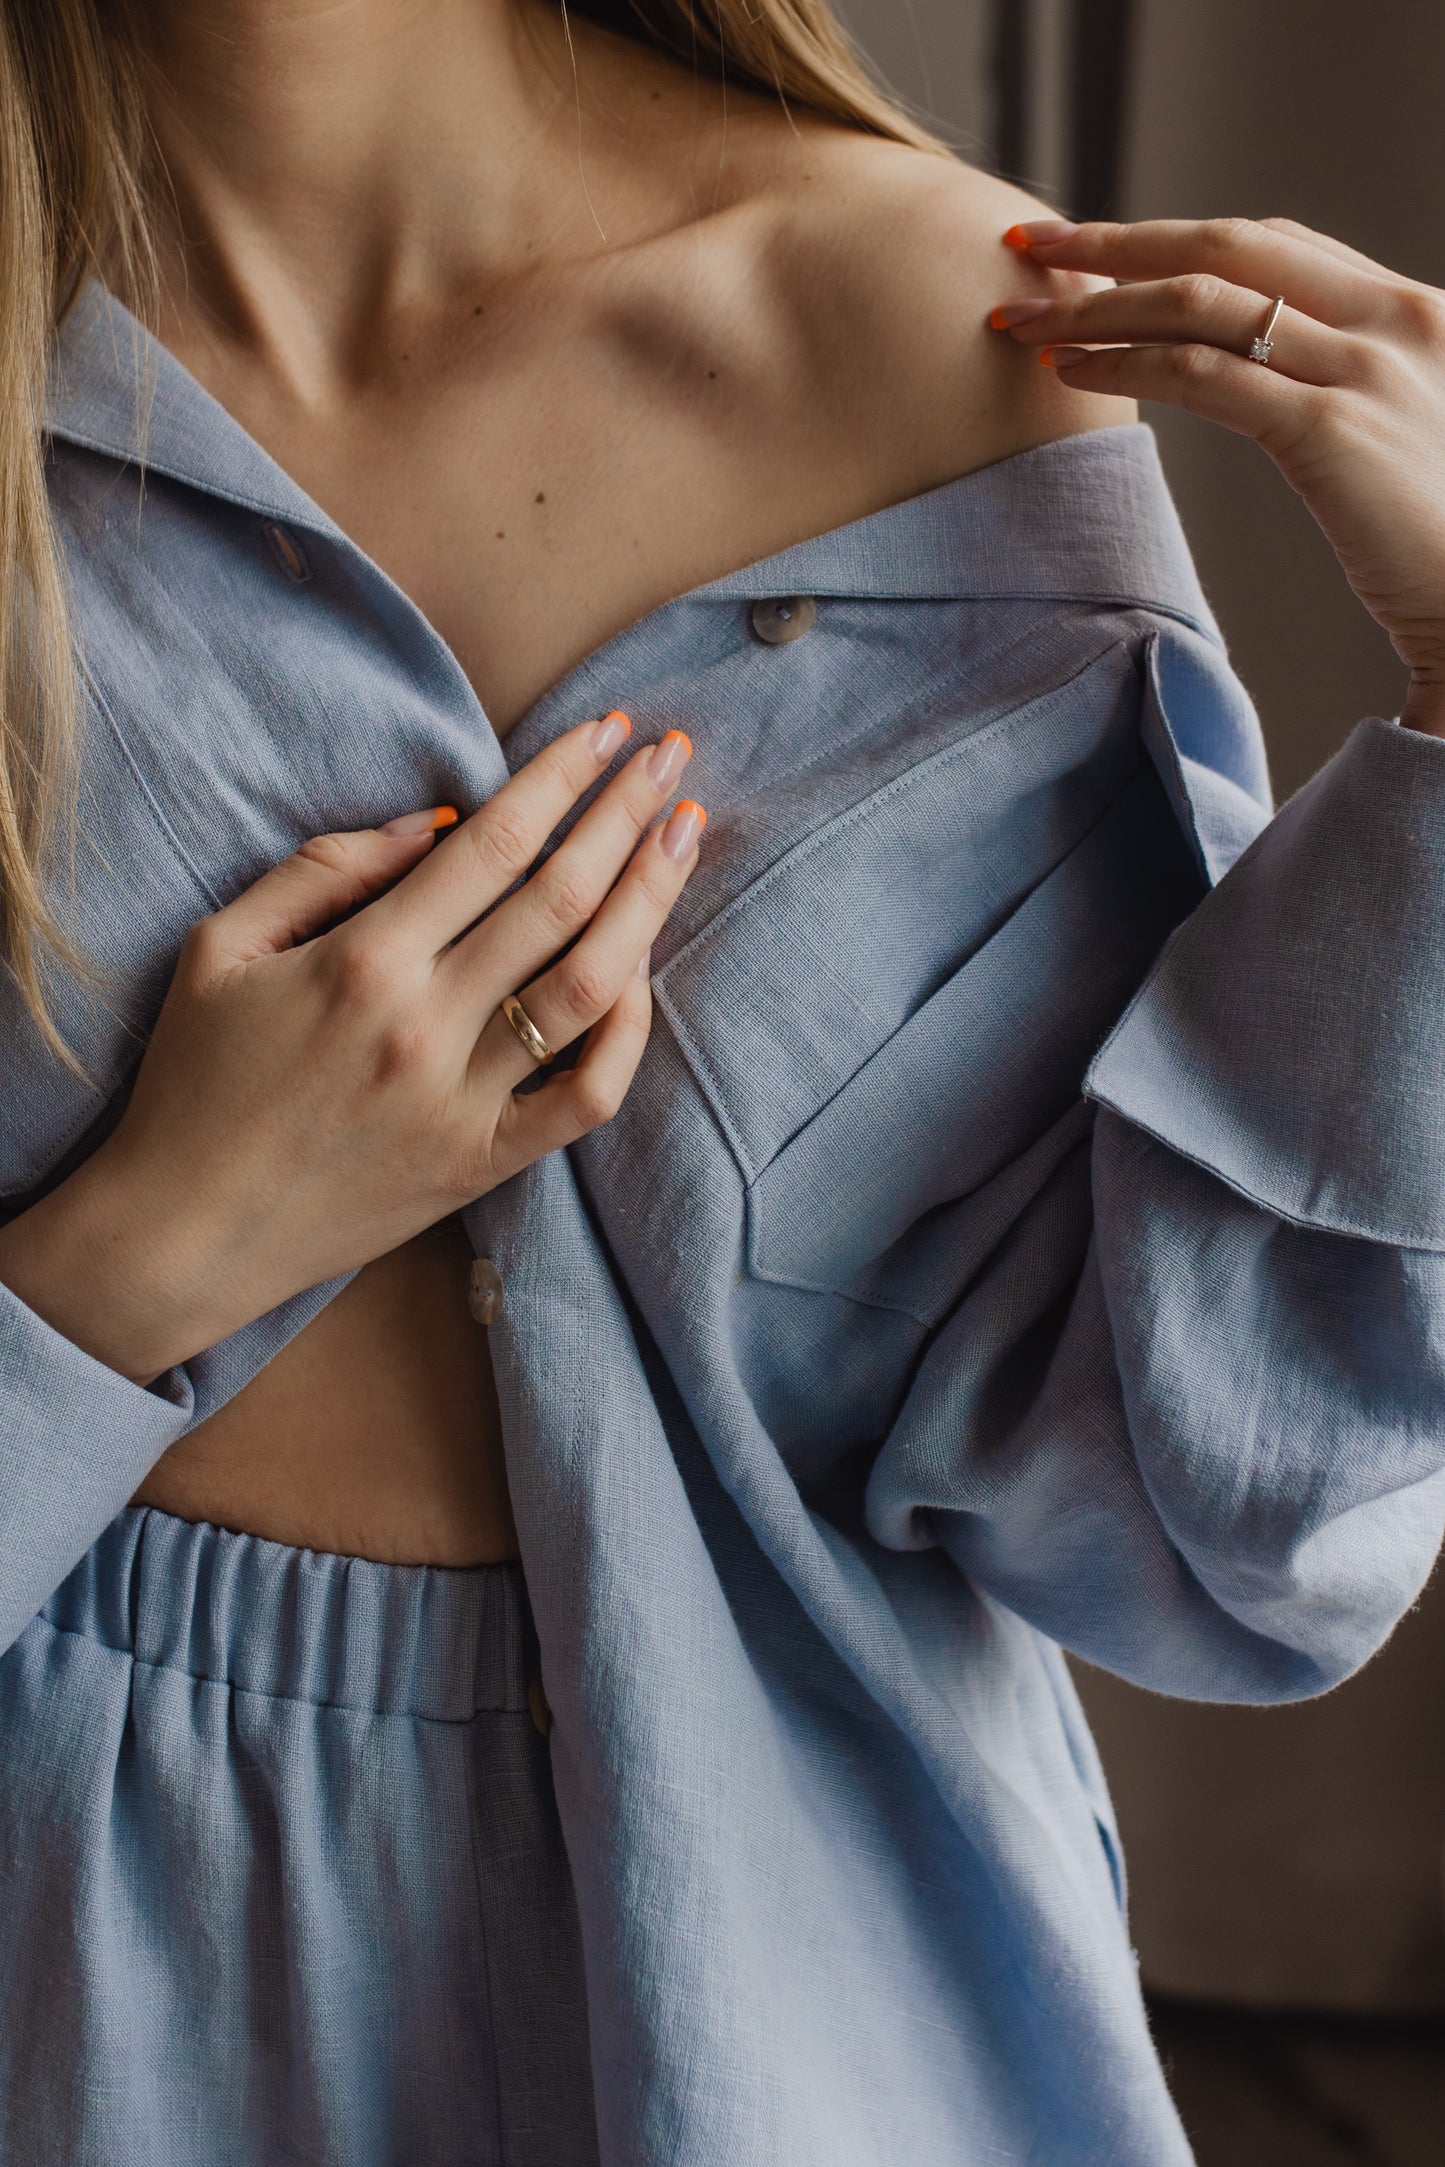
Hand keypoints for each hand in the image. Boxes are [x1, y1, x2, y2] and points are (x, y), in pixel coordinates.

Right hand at [0, 713, 704, 1380]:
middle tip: (673, 756)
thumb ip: (326, 870)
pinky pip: (586, 1097)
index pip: (494, 843)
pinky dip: (629, 1034)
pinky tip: (645, 972)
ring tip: (685, 836)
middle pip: (560, 898)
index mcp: (362, 960)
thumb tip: (439, 823)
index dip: (561, 776)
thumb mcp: (223, 947)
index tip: (608, 730)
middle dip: (627, 815)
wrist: (183, 1232)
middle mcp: (426, 1027)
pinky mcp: (484, 1165)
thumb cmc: (195, 1080)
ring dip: (650, 901)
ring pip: (591, 989)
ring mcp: (464, 1101)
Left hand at [991, 215, 1444, 733]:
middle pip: (1227, 247)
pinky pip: (1202, 375)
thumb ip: (1348, 395)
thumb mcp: (1408, 438)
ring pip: (1201, 303)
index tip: (1100, 245)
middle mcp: (1393, 322)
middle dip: (1116, 241)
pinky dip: (1126, 364)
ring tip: (1025, 323)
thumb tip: (1272, 390)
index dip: (1176, 237)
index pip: (1274, 244)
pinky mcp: (1330, 433)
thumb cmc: (1444, 546)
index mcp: (1413, 313)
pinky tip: (1073, 372)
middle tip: (1031, 243)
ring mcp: (1364, 371)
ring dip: (1096, 306)